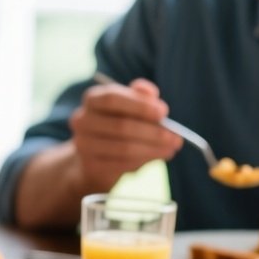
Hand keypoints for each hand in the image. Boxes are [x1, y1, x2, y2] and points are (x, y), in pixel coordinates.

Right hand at [69, 77, 181, 191]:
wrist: (97, 156)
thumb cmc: (119, 124)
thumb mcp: (130, 106)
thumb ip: (140, 96)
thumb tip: (150, 93)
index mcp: (93, 99)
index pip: (112, 98)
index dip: (139, 105)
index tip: (163, 112)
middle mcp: (82, 120)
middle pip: (120, 125)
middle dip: (153, 132)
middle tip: (176, 137)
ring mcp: (83, 144)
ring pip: (124, 147)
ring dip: (153, 149)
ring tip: (171, 149)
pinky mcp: (90, 165)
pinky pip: (122, 164)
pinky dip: (144, 160)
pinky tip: (157, 157)